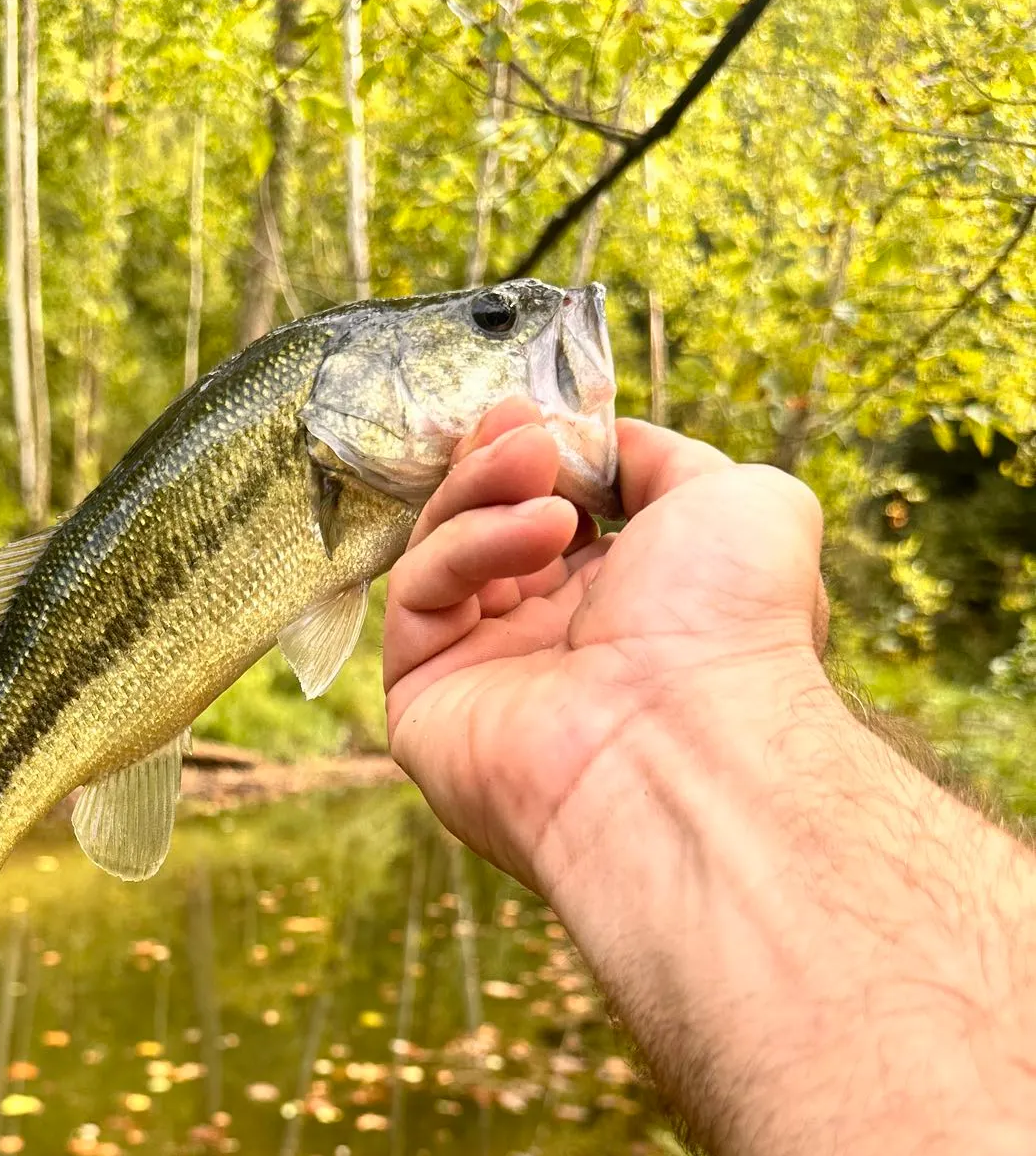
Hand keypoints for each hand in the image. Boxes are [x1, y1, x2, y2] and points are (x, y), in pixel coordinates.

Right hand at [383, 399, 830, 887]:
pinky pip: (419, 596)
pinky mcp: (423, 698)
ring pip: (442, 552)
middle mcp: (550, 642)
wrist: (688, 739)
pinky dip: (466, 546)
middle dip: (497, 463)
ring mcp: (483, 671)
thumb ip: (662, 459)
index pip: (553, 515)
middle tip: (519, 424)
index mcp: (623, 605)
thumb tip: (601, 442)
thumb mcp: (735, 500)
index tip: (545, 416)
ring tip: (533, 464)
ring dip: (483, 490)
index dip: (544, 458)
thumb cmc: (730, 627)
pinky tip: (537, 532)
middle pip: (486, 527)